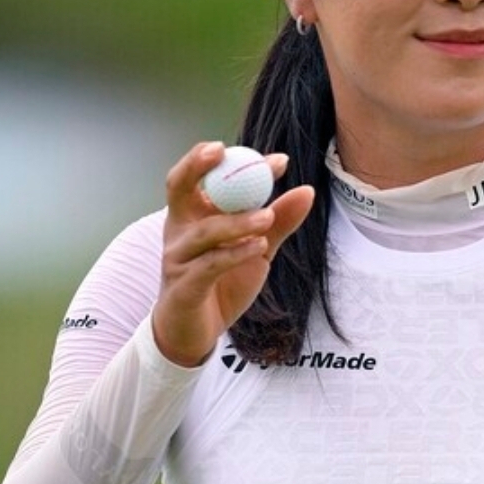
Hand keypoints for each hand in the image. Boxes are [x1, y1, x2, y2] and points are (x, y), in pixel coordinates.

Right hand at [153, 141, 314, 366]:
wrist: (195, 333)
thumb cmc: (221, 282)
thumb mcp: (256, 249)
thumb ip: (277, 222)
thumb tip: (306, 190)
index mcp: (194, 214)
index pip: (207, 177)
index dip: (238, 162)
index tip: (279, 161)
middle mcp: (180, 230)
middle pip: (177, 186)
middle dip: (196, 164)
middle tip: (225, 150)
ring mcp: (178, 258)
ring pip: (204, 231)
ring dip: (237, 221)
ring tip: (267, 217)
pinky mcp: (184, 287)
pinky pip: (208, 266)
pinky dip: (235, 254)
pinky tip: (259, 247)